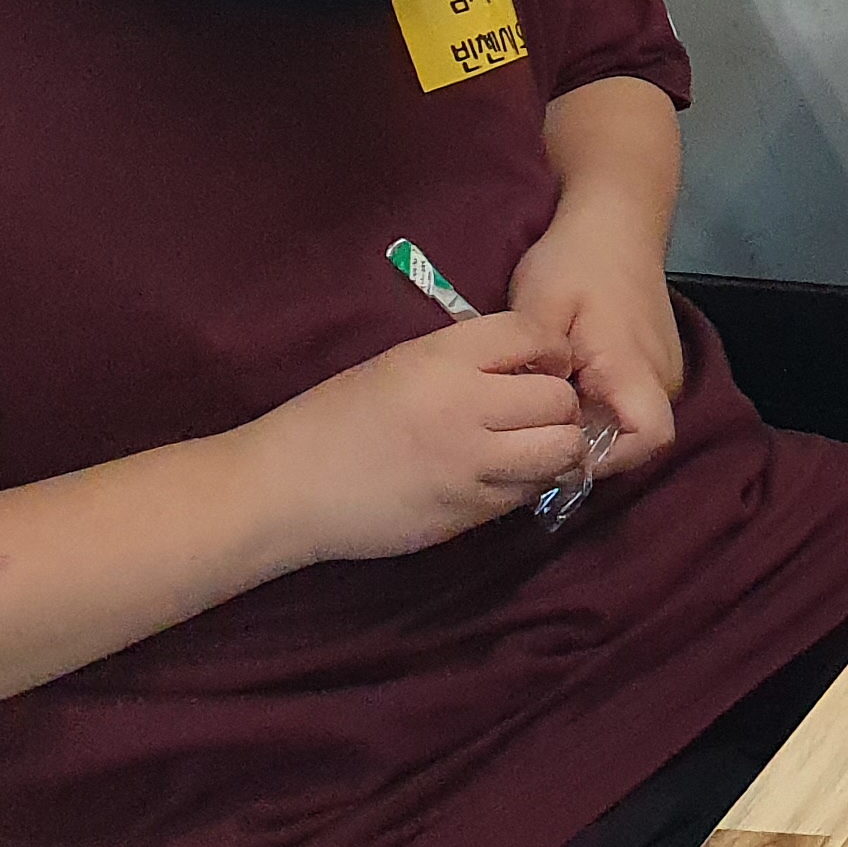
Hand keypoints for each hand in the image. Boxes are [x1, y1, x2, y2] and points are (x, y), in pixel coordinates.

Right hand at [234, 317, 592, 569]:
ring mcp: (471, 464)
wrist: (285, 489)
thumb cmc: (336, 418)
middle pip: (559, 398)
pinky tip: (505, 477)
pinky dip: (531, 482)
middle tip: (538, 413)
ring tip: (533, 447)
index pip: (532, 335)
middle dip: (559, 404)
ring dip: (558, 448)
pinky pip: (531, 491)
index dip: (550, 348)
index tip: (543, 363)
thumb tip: (533, 364)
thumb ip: (466, 360)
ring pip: (562, 451)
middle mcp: (464, 407)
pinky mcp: (470, 511)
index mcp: (441, 359)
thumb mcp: (400, 364)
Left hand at [511, 204, 685, 474]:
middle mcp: (662, 375)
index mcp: (634, 366)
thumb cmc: (574, 262)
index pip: (649, 440)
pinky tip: (568, 380)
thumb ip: (536, 367)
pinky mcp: (659, 360)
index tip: (560, 447)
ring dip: (593, 420)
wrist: (616, 219)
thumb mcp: (537, 308)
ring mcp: (666, 368)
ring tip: (549, 397)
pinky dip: (602, 403)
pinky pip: (633, 400)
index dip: (609, 459)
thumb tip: (532, 414)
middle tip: (538, 423)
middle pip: (637, 438)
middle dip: (589, 441)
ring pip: (633, 420)